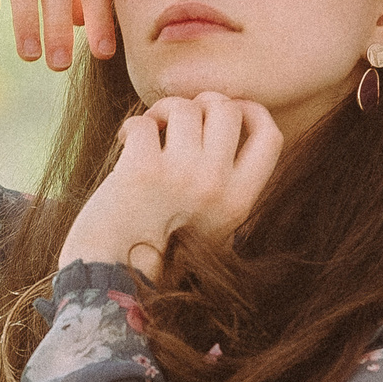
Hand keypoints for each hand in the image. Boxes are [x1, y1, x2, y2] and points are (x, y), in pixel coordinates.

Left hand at [58, 93, 283, 278]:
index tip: (229, 111)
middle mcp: (216, 186)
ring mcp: (180, 176)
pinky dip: (133, 127)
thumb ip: (226, 186)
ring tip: (152, 130)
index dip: (252, 111)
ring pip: (186, 108)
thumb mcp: (212, 226)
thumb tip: (225, 119)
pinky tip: (127, 143)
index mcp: (239, 202)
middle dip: (202, 103)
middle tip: (180, 121)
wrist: (112, 277)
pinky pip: (144, 122)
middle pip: (228, 109)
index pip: (270, 136)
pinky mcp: (141, 169)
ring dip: (165, 111)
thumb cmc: (157, 249)